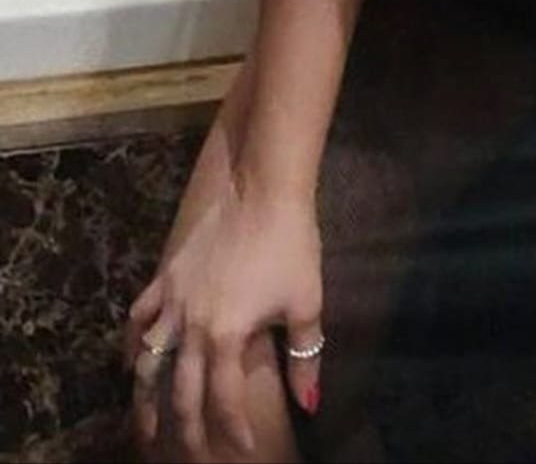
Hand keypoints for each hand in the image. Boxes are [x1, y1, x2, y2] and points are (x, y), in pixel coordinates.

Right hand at [124, 177, 322, 458]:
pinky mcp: (164, 277)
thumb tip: (311, 403)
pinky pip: (138, 319)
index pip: (224, 398)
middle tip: (191, 456)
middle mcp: (190, 326)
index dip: (232, 428)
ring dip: (144, 398)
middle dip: (185, 430)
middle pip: (180, 390)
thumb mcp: (307, 302)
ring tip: (145, 427)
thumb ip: (305, 357)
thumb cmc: (292, 245)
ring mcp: (171, 301)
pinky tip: (131, 361)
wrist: (262, 191)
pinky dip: (132, 344)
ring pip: (147, 362)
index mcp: (226, 336)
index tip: (243, 448)